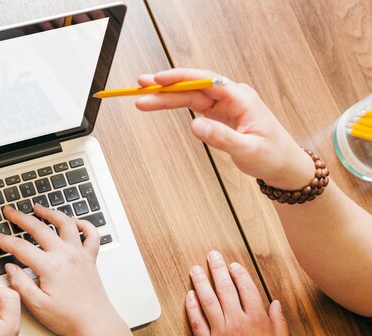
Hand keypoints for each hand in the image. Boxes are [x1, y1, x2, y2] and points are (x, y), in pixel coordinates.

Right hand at [0, 204, 123, 335]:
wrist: (95, 324)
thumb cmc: (68, 318)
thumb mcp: (37, 306)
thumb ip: (21, 285)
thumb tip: (10, 269)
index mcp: (50, 267)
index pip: (20, 247)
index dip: (2, 240)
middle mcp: (66, 255)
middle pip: (39, 228)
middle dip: (21, 217)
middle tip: (9, 211)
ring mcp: (79, 254)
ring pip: (65, 224)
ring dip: (50, 213)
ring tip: (38, 208)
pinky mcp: (90, 259)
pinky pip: (91, 234)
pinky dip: (84, 224)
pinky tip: (74, 222)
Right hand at [135, 68, 315, 189]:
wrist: (284, 166)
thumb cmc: (272, 156)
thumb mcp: (248, 150)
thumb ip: (221, 137)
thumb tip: (195, 125)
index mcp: (241, 98)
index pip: (205, 81)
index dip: (179, 79)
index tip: (158, 80)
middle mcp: (231, 97)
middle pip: (193, 87)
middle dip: (165, 87)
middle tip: (141, 89)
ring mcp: (225, 105)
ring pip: (190, 96)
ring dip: (167, 96)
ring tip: (143, 98)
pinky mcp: (220, 115)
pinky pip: (194, 105)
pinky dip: (176, 104)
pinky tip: (161, 103)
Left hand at [185, 251, 293, 335]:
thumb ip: (279, 322)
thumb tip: (275, 303)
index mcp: (257, 321)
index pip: (246, 289)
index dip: (238, 274)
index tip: (232, 264)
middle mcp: (237, 323)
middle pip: (225, 289)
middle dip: (217, 269)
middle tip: (211, 256)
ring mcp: (220, 333)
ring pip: (207, 301)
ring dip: (200, 282)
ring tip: (195, 269)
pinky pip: (196, 322)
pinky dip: (191, 307)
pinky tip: (188, 295)